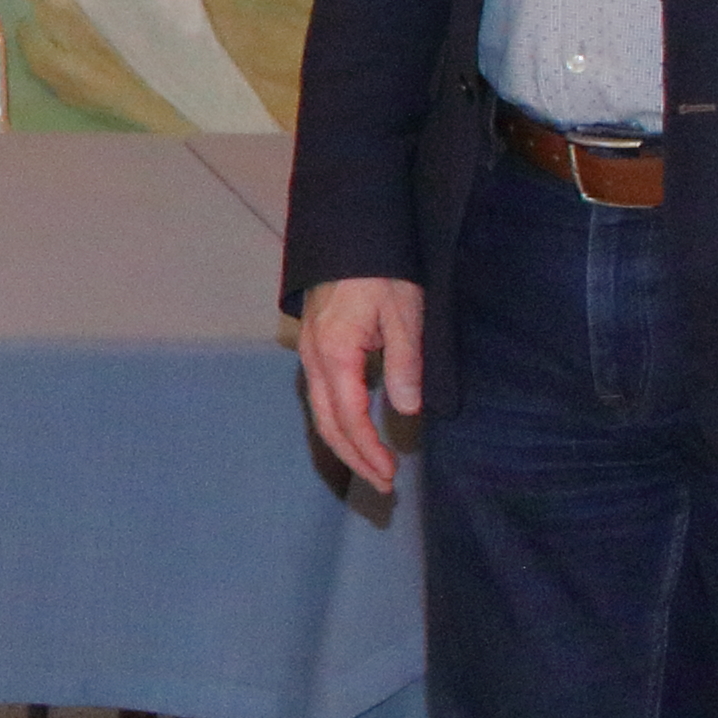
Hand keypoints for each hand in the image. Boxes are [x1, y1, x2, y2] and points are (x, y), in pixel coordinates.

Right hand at [295, 273, 423, 494]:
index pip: (349, 418)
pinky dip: (337, 422)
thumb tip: (407, 410)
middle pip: (327, 424)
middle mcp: (314, 359)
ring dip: (344, 443)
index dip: (369, 451)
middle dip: (353, 458)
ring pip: (320, 412)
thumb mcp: (404, 314)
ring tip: (370, 465)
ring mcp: (309, 352)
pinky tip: (355, 428)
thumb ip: (404, 364)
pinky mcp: (314, 346)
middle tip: (382, 483)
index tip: (391, 474)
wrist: (349, 234)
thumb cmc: (380, 270)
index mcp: (335, 354)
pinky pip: (321, 395)